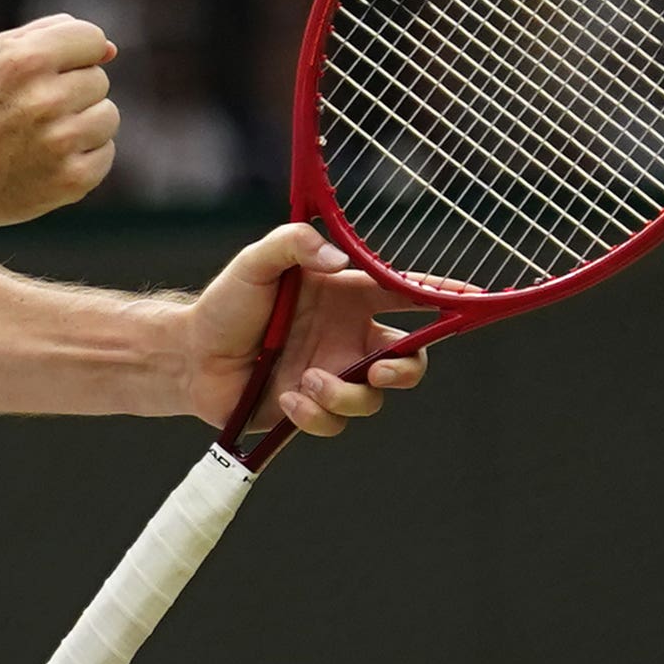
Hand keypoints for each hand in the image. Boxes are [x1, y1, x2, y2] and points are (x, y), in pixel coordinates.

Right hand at [0, 15, 117, 236]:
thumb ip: (52, 34)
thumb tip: (110, 49)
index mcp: (25, 60)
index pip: (93, 39)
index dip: (77, 54)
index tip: (54, 72)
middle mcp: (44, 100)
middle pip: (99, 79)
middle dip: (74, 91)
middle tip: (36, 110)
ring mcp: (60, 143)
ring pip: (108, 116)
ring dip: (84, 123)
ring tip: (46, 134)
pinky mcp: (71, 180)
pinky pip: (106, 153)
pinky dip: (84, 156)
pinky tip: (51, 159)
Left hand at [189, 221, 425, 440]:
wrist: (190, 357)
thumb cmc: (225, 304)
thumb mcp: (257, 261)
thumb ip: (294, 243)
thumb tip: (338, 257)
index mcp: (346, 296)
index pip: (405, 292)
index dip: (443, 296)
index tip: (472, 299)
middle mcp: (348, 336)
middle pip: (409, 357)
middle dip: (407, 369)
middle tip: (382, 370)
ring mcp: (333, 373)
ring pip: (373, 397)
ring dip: (346, 394)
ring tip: (307, 382)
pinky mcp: (313, 407)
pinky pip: (336, 421)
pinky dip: (316, 414)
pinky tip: (288, 398)